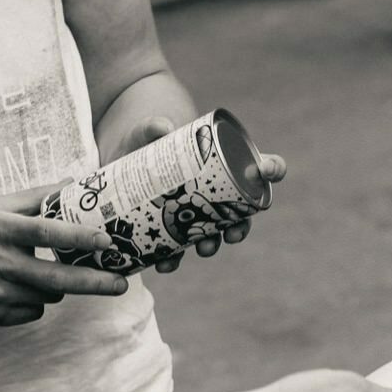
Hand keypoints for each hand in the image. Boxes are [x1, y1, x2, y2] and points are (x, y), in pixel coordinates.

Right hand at [0, 185, 130, 325]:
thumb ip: (34, 198)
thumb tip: (73, 184)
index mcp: (1, 230)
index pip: (48, 234)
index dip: (81, 239)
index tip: (108, 241)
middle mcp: (0, 263)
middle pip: (57, 279)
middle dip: (95, 283)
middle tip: (122, 284)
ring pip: (47, 297)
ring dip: (57, 287)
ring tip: (43, 272)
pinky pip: (30, 313)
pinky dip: (34, 303)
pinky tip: (19, 288)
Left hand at [112, 118, 285, 272]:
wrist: (119, 162)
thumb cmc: (144, 142)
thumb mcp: (146, 133)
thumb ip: (151, 127)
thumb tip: (163, 128)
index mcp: (224, 163)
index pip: (259, 166)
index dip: (272, 168)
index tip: (266, 170)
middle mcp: (217, 192)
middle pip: (242, 213)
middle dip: (241, 226)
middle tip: (233, 233)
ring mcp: (195, 213)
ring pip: (213, 235)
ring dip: (212, 245)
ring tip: (204, 249)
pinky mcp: (171, 228)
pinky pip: (176, 249)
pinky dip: (171, 259)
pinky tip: (164, 263)